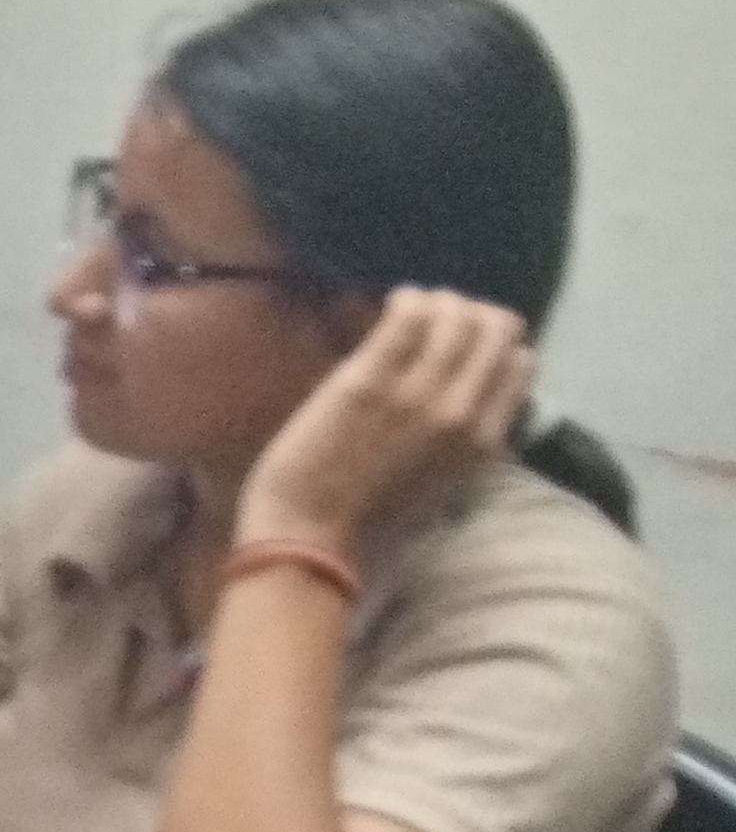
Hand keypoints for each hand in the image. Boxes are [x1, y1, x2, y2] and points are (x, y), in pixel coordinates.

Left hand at [237, 287, 534, 558]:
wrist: (310, 533)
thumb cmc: (367, 514)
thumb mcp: (442, 482)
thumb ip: (464, 440)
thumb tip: (470, 395)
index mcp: (485, 441)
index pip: (521, 365)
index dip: (497, 344)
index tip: (467, 342)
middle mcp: (462, 412)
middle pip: (497, 329)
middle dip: (472, 313)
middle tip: (439, 317)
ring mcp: (418, 392)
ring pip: (458, 314)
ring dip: (437, 301)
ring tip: (411, 308)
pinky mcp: (371, 379)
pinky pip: (409, 315)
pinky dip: (406, 299)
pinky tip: (392, 303)